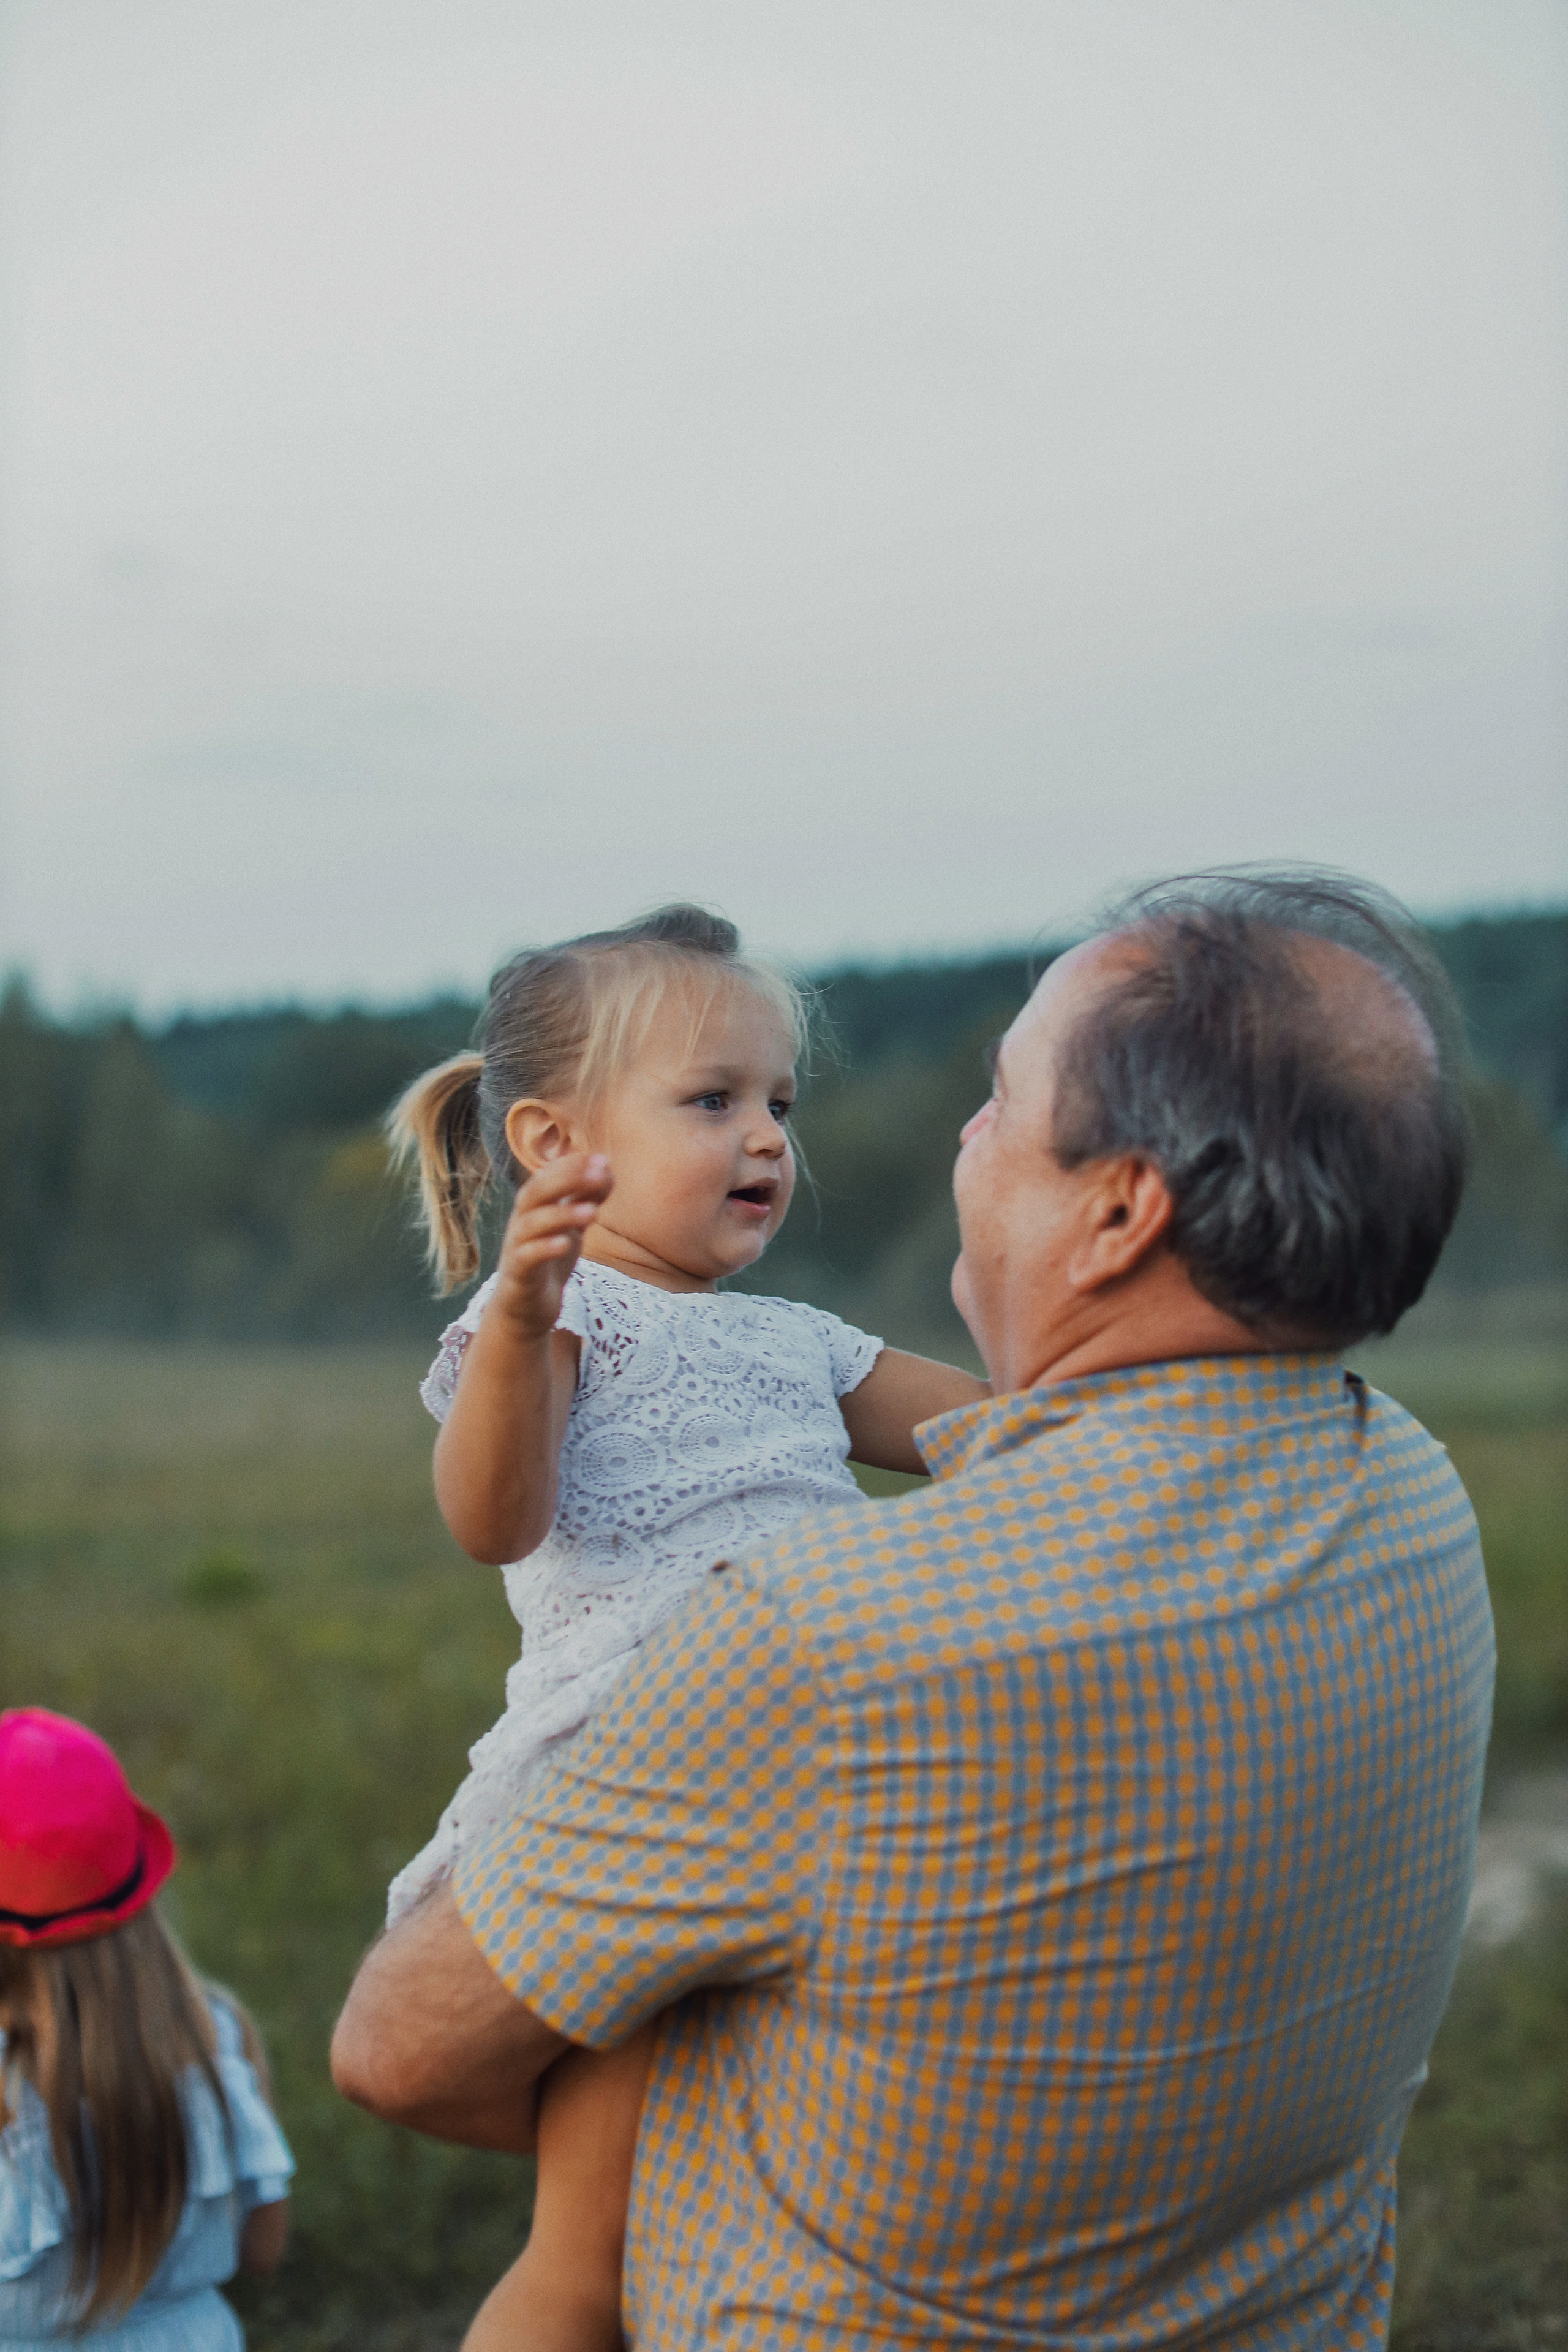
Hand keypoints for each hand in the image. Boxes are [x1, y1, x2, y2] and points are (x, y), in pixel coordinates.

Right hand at [493, 1155, 612, 1338]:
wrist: (525, 1307)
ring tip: (593, 1212)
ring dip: (562, 1214)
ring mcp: (516, 1247)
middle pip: (536, 1191)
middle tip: (599, 1173)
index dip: (573, 1166)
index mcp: (533, 1206)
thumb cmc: (549, 1259)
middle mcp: (521, 1221)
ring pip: (532, 1224)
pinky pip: (527, 1257)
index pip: (548, 1175)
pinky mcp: (518, 1274)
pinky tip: (566, 1244)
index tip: (602, 1160)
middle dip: (567, 1179)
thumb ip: (585, 1198)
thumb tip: (606, 1169)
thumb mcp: (571, 1226)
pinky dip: (545, 1248)